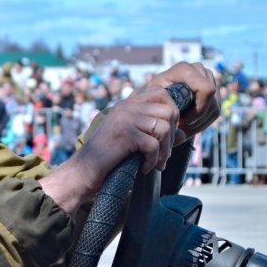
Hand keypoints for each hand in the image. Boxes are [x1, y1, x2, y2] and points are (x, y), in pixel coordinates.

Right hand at [39, 76, 182, 213]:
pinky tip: (144, 168)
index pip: (163, 94)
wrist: (82, 172)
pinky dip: (152, 160)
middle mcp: (127, 106)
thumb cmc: (108, 159)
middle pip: (169, 110)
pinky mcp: (125, 134)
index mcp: (128, 104)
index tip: (167, 136)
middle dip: (171, 135)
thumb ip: (156, 134)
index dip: (173, 114)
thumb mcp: (134, 142)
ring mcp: (125, 118)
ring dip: (164, 151)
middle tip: (163, 154)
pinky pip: (153, 145)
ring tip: (156, 163)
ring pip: (164, 128)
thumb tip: (183, 133)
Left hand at [143, 62, 220, 143]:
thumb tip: (179, 125)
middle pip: (212, 101)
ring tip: (182, 127)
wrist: (154, 102)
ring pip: (215, 108)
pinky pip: (215, 111)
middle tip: (180, 127)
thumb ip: (163, 109)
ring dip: (199, 123)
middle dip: (197, 119)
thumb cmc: (150, 102)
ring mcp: (208, 79)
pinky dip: (203, 122)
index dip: (199, 109)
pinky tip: (188, 125)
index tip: (184, 121)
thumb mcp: (152, 104)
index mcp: (184, 69)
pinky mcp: (212, 91)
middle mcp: (199, 70)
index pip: (206, 89)